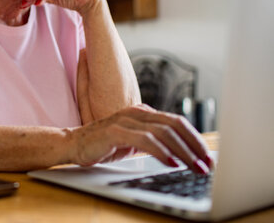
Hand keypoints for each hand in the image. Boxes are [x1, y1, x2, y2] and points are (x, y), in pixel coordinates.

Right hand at [69, 104, 213, 173]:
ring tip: (193, 166)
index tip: (207, 157)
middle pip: (174, 125)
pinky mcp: (115, 131)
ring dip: (182, 151)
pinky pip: (144, 140)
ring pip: (163, 132)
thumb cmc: (103, 145)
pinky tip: (171, 163)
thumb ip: (153, 142)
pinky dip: (161, 151)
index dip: (195, 139)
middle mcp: (136, 113)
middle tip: (206, 164)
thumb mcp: (133, 142)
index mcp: (143, 113)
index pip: (176, 122)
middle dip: (194, 145)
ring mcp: (125, 120)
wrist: (73, 144)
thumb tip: (181, 155)